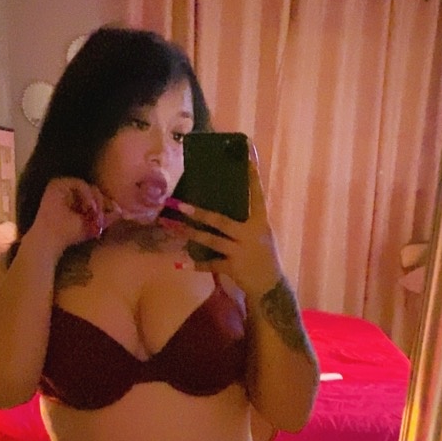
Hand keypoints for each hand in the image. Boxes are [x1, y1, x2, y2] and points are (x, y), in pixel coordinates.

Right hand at [27, 177, 120, 254]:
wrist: (51, 238)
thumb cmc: (70, 235)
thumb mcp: (94, 226)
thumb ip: (108, 218)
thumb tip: (122, 211)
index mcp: (80, 201)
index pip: (99, 197)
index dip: (108, 203)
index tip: (117, 212)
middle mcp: (73, 192)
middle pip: (96, 190)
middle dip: (103, 203)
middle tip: (102, 218)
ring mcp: (65, 187)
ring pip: (89, 187)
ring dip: (96, 200)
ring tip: (95, 214)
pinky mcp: (58, 184)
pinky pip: (80, 184)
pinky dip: (87, 195)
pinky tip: (89, 208)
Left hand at [175, 150, 283, 298]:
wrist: (270, 287)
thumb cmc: (263, 257)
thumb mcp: (261, 235)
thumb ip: (247, 219)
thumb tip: (229, 201)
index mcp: (260, 223)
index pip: (256, 194)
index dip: (252, 175)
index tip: (247, 153)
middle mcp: (250, 235)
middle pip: (221, 220)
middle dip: (198, 213)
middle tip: (178, 203)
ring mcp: (240, 252)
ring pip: (210, 240)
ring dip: (189, 233)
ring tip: (170, 225)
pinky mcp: (233, 268)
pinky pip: (210, 264)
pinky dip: (195, 265)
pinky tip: (179, 263)